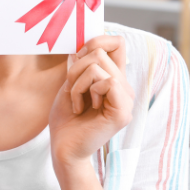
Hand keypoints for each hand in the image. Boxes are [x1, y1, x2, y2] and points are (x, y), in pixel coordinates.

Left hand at [49, 36, 133, 172]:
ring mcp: (126, 100)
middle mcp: (124, 88)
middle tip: (72, 90)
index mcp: (115, 80)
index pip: (117, 43)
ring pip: (99, 64)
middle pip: (101, 51)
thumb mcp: (71, 84)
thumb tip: (82, 44)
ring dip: (77, 82)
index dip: (97, 40)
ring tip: (77, 102)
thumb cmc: (66, 119)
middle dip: (76, 67)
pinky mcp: (122, 111)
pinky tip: (82, 109)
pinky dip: (84, 91)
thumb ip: (81, 64)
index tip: (78, 57)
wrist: (63, 149)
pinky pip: (106, 81)